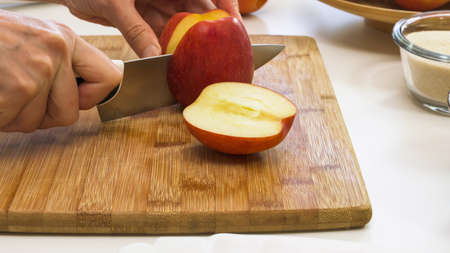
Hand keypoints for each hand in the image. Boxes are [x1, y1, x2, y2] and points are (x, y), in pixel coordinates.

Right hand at [0, 10, 120, 132]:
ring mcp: (38, 71)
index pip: (109, 78)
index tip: (79, 100)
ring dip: (17, 115)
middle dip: (43, 114)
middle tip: (17, 94)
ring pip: (40, 122)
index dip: (93, 98)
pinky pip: (16, 123)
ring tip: (1, 87)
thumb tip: (88, 94)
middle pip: (70, 113)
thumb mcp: (33, 40)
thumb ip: (61, 64)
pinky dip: (0, 117)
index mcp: (65, 39)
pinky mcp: (18, 89)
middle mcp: (57, 52)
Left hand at [59, 0, 240, 56]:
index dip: (226, 3)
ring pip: (181, 23)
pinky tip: (172, 60)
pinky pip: (161, 32)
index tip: (235, 24)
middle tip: (217, 52)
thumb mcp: (114, 2)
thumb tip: (155, 56)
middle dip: (208, 29)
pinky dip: (166, 46)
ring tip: (196, 61)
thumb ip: (136, 29)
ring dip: (187, 42)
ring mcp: (157, 1)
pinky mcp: (144, 14)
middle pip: (198, 7)